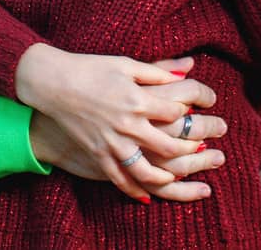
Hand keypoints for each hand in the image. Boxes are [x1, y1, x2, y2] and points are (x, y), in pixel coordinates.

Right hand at [16, 44, 217, 202]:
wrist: (51, 83)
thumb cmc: (89, 69)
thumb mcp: (125, 64)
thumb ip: (157, 72)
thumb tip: (187, 71)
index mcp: (137, 99)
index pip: (177, 111)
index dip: (196, 108)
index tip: (207, 105)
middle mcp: (128, 125)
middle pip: (170, 145)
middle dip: (194, 148)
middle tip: (209, 149)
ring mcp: (112, 142)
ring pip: (147, 170)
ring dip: (167, 175)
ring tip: (179, 175)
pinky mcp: (97, 153)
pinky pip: (119, 178)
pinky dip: (135, 190)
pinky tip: (147, 196)